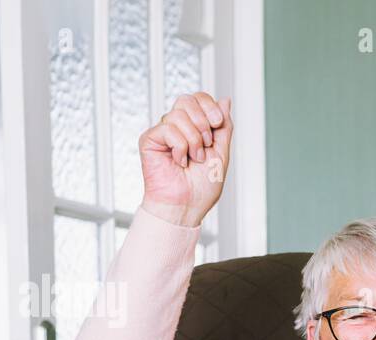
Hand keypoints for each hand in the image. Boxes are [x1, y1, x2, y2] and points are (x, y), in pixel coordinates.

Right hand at [138, 92, 232, 227]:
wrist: (187, 206)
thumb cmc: (202, 187)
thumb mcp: (221, 152)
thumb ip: (224, 126)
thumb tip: (225, 100)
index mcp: (194, 127)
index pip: (199, 98)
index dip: (210, 106)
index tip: (217, 123)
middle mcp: (177, 127)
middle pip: (187, 99)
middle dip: (203, 122)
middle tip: (205, 145)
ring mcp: (163, 133)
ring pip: (179, 114)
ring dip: (193, 140)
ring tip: (193, 159)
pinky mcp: (150, 140)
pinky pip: (167, 128)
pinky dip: (180, 147)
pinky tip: (179, 161)